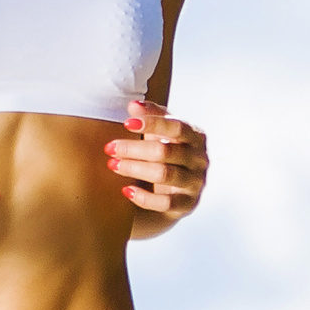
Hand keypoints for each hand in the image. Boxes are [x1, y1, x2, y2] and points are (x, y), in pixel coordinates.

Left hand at [108, 98, 207, 219]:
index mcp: (195, 136)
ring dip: (135, 169)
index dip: (152, 123)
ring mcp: (195, 183)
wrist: (176, 190)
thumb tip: (134, 105)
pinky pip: (165, 203)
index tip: (126, 123)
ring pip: (164, 175)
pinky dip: (144, 197)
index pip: (177, 127)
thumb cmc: (167, 153)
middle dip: (134, 149)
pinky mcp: (188, 204)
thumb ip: (151, 116)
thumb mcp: (161, 132)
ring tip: (113, 165)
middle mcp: (199, 159)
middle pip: (166, 151)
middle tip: (110, 148)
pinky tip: (126, 191)